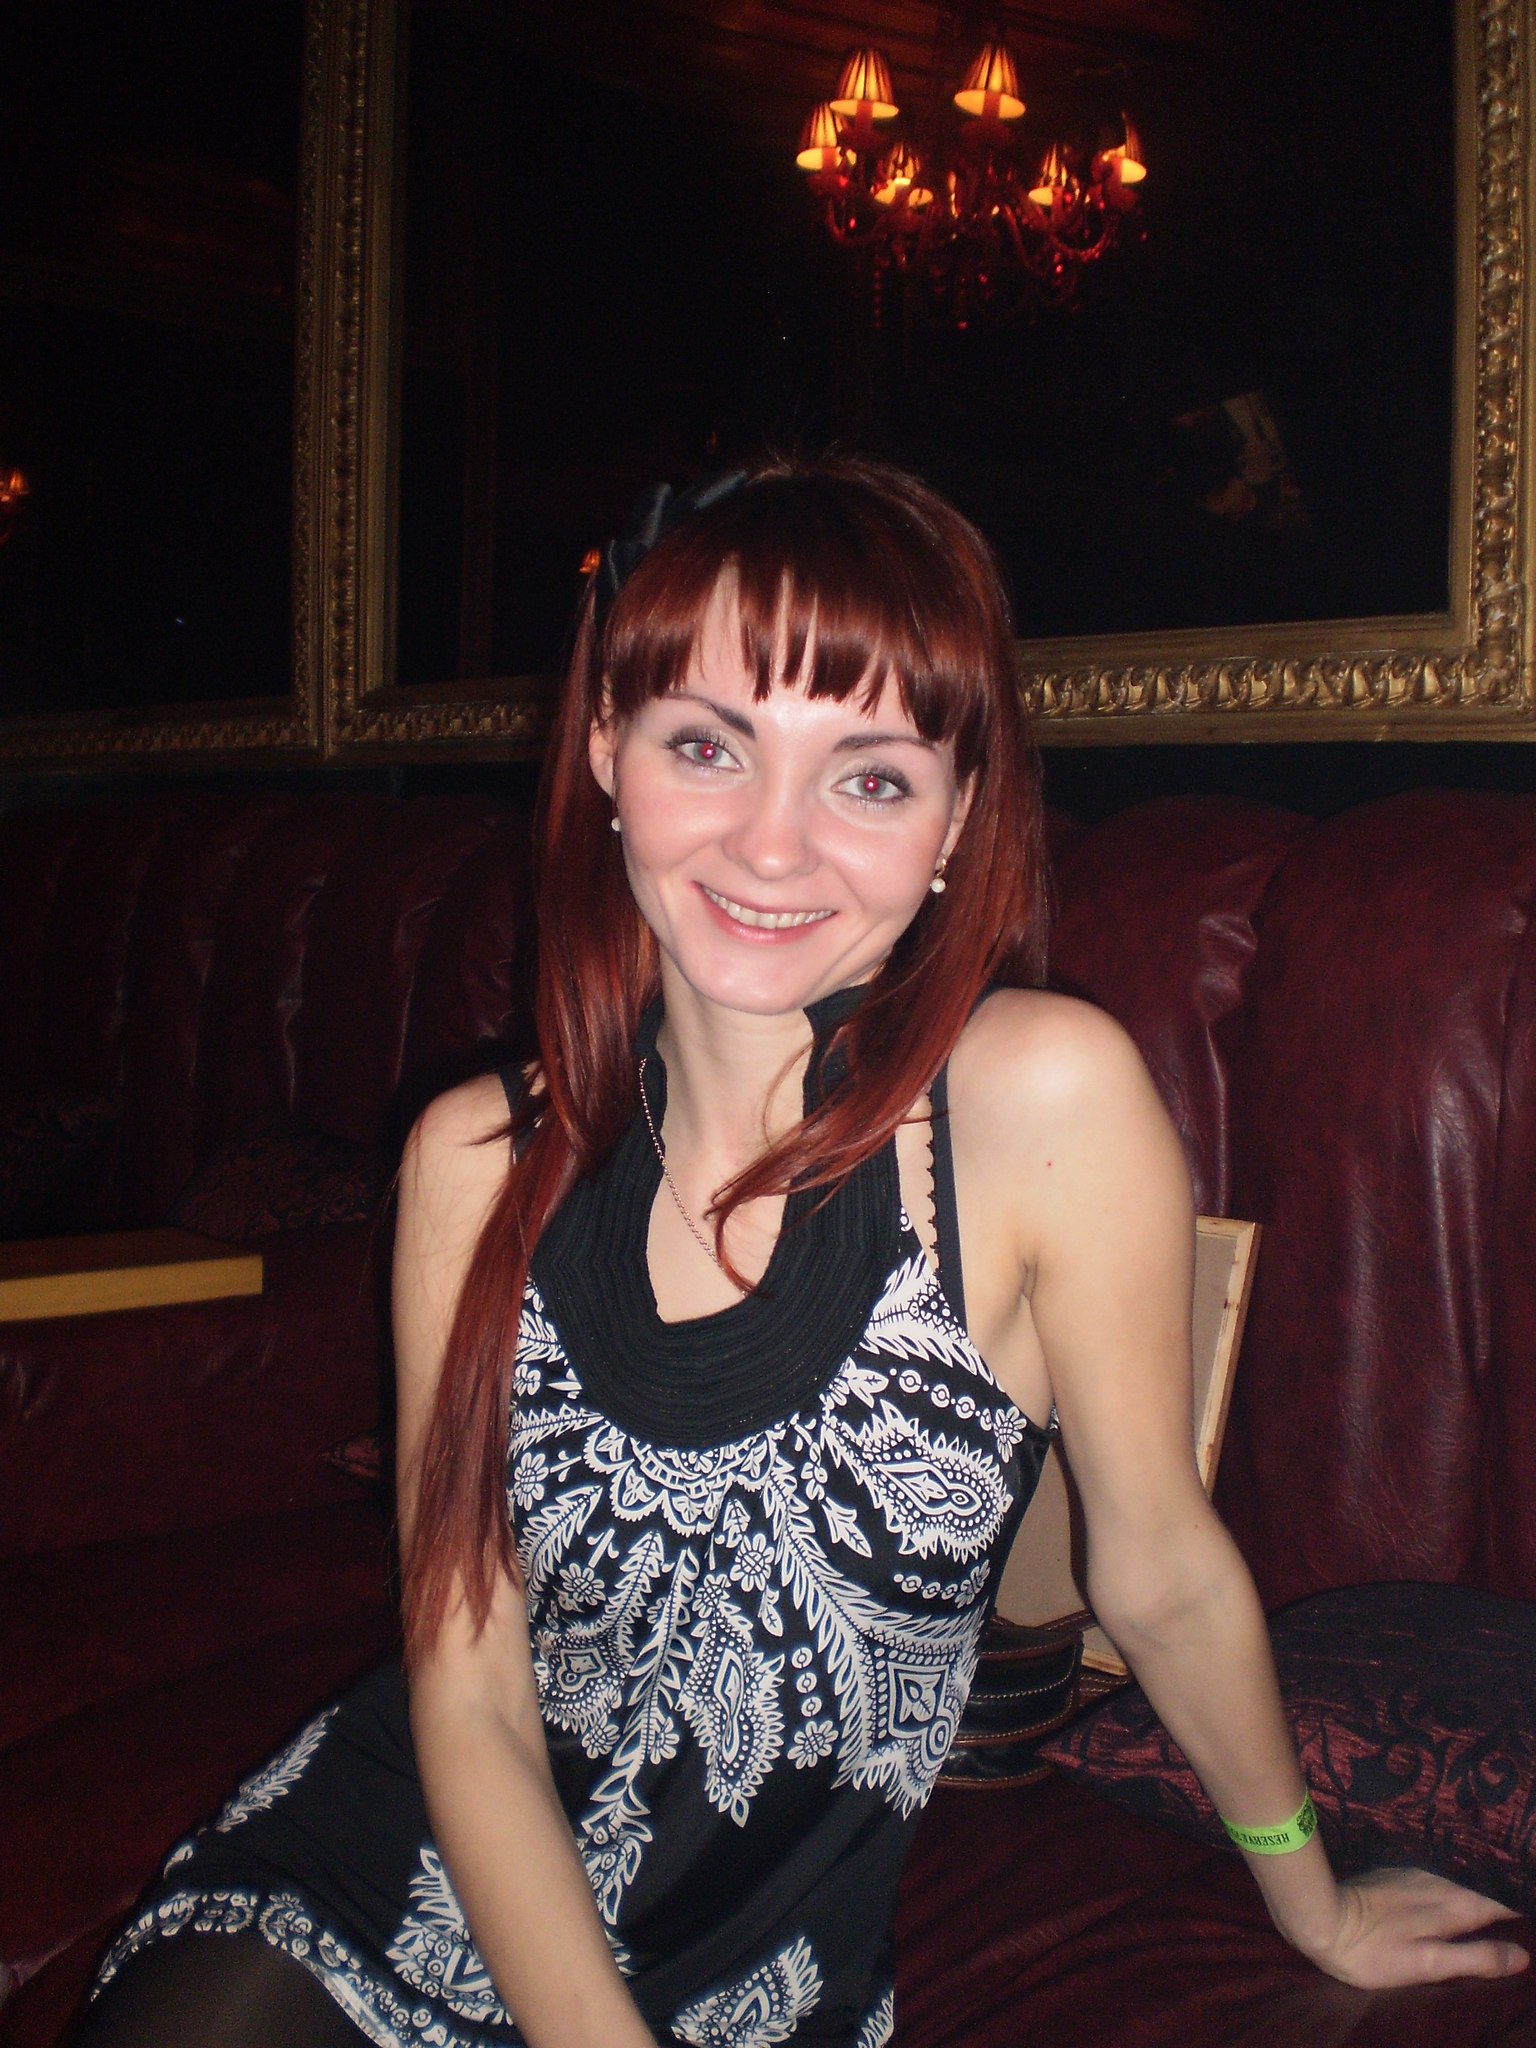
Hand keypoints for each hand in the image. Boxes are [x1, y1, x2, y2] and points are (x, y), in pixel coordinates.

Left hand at [1299, 1868, 1529, 1989]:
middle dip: (1498, 1903)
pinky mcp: (1394, 1875)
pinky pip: (1435, 1879)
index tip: (1527, 1919)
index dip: (1516, 1912)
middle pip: (1480, 1890)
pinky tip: (1447, 1899)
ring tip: (1488, 1909)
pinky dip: (1448, 1890)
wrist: (1319, 1916)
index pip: (1499, 1903)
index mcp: (1453, 1904)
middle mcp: (1438, 1882)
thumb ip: (1475, 1958)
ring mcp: (1414, 1875)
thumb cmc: (1373, 1950)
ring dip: (1474, 1894)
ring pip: (1457, 1882)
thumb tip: (1521, 1956)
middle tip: (1512, 1917)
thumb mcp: (1429, 1964)